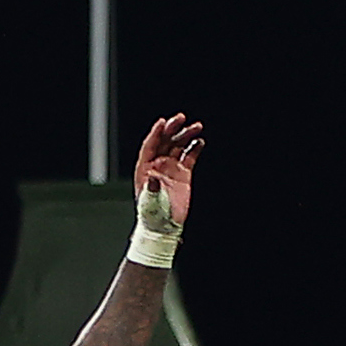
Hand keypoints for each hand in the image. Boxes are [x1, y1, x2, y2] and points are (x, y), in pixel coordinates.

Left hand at [131, 111, 203, 231]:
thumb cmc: (153, 216)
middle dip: (172, 129)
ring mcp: (170, 168)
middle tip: (181, 118)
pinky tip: (199, 141)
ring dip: (186, 135)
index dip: (156, 133)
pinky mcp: (183, 174)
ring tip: (197, 127)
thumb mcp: (150, 203)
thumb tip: (154, 178)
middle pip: (164, 141)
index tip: (162, 122)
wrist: (165, 228)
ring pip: (178, 146)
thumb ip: (152, 190)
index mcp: (145, 168)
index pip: (150, 145)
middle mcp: (157, 165)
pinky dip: (194, 148)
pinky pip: (189, 156)